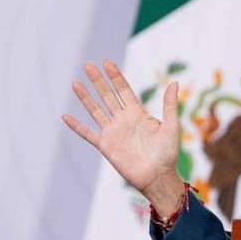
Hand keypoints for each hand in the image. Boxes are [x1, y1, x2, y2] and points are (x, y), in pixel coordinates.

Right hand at [63, 60, 184, 213]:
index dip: (115, 77)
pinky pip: (88, 134)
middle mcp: (123, 120)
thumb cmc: (168, 153)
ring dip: (85, 97)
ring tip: (75, 83)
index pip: (123, 91)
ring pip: (96, 110)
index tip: (107, 62)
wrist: (158, 177)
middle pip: (107, 96)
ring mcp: (113, 132)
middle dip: (98, 81)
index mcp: (138, 114)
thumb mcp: (171, 126)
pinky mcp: (106, 146)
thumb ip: (170, 105)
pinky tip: (66, 117)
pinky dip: (77, 126)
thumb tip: (174, 82)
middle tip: (88, 65)